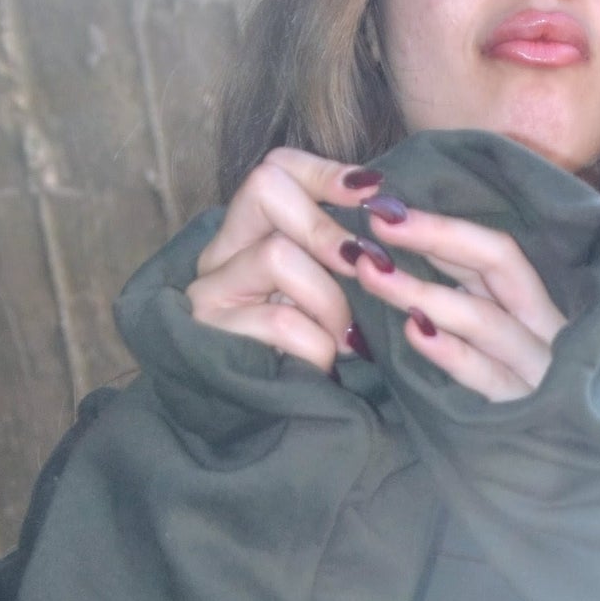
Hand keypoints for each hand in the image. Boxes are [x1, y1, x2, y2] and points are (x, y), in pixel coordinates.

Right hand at [183, 148, 376, 373]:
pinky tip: (324, 364)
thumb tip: (390, 209)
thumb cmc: (308, 355)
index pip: (276, 169)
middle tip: (365, 269)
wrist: (260, 431)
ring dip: (330, 301)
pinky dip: (317, 346)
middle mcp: (219, 255)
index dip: (326, 172)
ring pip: (278, 255)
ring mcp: (208, 295)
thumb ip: (343, 253)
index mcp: (248, 235)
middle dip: (329, 229)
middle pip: (267, 189)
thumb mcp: (327, 294)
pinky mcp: (211, 337)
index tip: (374, 193)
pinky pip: (280, 322)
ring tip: (345, 337)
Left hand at [322, 185, 567, 401]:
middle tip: (376, 220)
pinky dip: (450, 352)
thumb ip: (473, 310)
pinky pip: (486, 377)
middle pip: (496, 263)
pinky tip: (412, 332)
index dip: (442, 225)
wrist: (599, 479)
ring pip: (483, 318)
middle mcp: (546, 332)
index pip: (495, 252)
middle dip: (435, 235)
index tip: (387, 208)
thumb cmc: (530, 414)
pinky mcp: (528, 415)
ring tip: (371, 273)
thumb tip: (403, 266)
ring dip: (423, 291)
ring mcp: (541, 372)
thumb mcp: (508, 351)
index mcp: (539, 310)